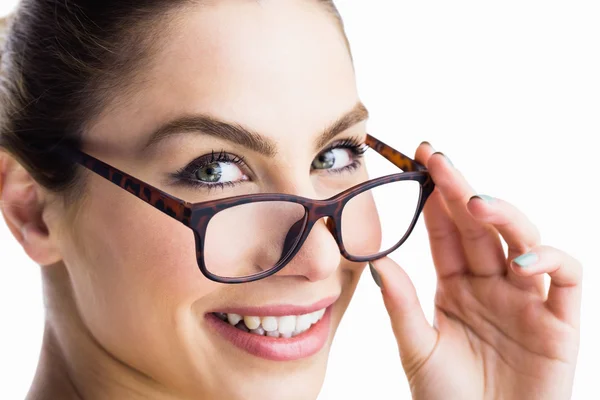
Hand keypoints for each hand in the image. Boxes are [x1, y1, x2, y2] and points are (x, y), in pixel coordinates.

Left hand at [369, 143, 581, 399]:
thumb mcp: (417, 348)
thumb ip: (401, 304)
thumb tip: (375, 259)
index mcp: (456, 285)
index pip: (446, 230)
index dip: (435, 196)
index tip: (417, 162)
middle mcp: (491, 284)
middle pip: (480, 225)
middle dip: (461, 189)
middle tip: (438, 159)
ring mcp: (526, 299)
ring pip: (523, 238)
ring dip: (504, 215)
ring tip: (476, 202)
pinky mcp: (559, 321)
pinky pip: (564, 276)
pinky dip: (551, 259)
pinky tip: (524, 258)